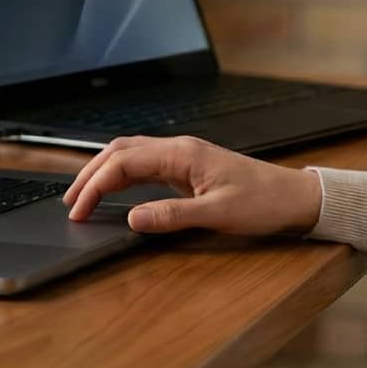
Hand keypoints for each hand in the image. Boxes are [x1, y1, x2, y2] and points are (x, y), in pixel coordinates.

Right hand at [62, 135, 323, 235]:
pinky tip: (116, 189)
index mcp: (182, 154)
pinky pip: (146, 163)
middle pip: (120, 151)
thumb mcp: (218, 215)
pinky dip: (123, 174)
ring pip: (131, 154)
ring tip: (83, 194)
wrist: (296, 198)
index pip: (123, 163)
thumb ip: (172, 216)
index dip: (95, 185)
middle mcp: (179, 148)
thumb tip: (132, 219)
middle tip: (70, 202)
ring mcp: (183, 155)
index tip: (78, 210)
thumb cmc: (264, 204)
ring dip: (104, 171)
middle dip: (90, 173)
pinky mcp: (189, 166)